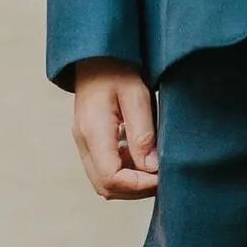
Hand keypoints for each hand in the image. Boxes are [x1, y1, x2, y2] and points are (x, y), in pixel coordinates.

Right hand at [72, 58, 158, 199]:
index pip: (111, 177)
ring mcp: (84, 143)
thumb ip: (143, 134)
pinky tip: (143, 160)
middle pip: (105, 187)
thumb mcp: (137, 96)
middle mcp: (83, 141)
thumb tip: (151, 168)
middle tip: (162, 179)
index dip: (139, 185)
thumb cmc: (118, 70)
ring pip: (104, 183)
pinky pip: (105, 170)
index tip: (162, 178)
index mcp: (93, 131)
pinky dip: (126, 174)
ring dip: (131, 184)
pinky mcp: (90, 142)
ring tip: (154, 171)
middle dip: (136, 190)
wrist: (98, 55)